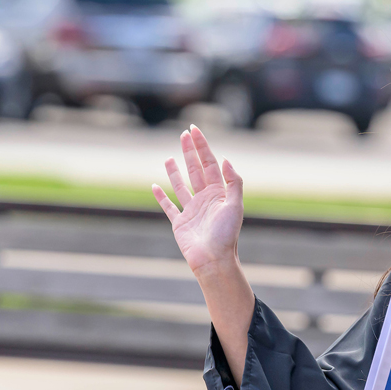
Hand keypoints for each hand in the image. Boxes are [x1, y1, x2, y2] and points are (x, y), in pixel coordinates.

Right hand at [152, 125, 243, 276]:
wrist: (213, 259)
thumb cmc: (226, 234)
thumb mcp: (235, 205)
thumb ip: (233, 182)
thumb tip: (225, 159)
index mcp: (219, 193)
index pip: (209, 163)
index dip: (202, 146)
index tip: (194, 130)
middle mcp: (205, 199)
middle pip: (195, 169)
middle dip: (190, 151)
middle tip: (184, 133)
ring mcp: (191, 210)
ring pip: (181, 185)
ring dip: (175, 171)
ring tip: (169, 157)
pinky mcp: (180, 222)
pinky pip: (169, 206)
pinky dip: (161, 197)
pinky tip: (155, 186)